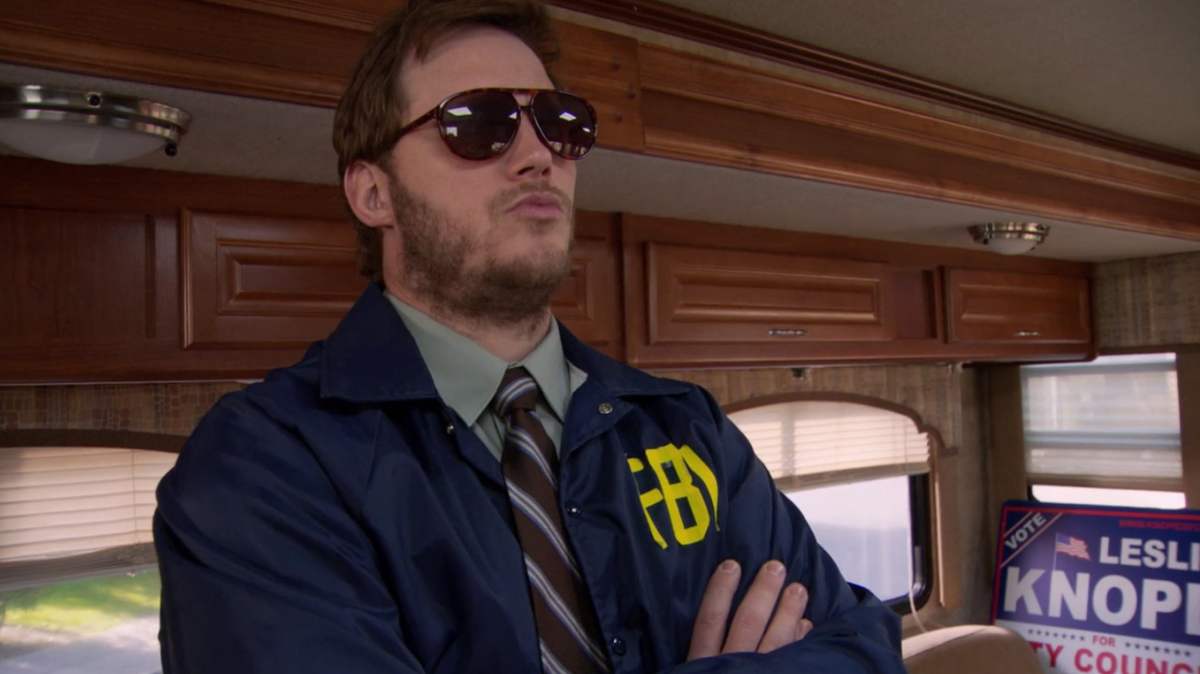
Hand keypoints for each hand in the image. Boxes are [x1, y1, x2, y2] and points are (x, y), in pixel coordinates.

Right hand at [686, 559, 813, 660]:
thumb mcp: (694, 668)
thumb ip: (701, 645)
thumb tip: (709, 608)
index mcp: (703, 660)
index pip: (709, 620)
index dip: (720, 590)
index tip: (732, 565)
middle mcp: (731, 664)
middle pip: (747, 623)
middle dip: (763, 592)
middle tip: (776, 567)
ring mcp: (756, 673)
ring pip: (775, 641)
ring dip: (788, 612)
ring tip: (798, 589)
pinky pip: (791, 659)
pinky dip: (799, 639)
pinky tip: (805, 623)